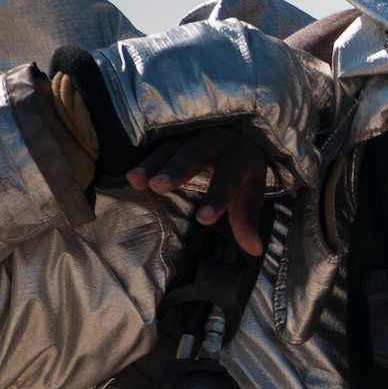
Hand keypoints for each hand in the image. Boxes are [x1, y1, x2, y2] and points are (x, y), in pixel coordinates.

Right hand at [125, 125, 269, 255]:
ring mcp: (191, 138)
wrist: (238, 139)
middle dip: (177, 170)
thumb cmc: (242, 173)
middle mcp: (214, 142)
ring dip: (152, 165)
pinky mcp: (173, 139)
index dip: (217, 198)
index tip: (204, 219)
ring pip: (170, 150)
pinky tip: (131, 177)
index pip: (228, 178)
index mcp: (239, 157)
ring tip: (136, 181)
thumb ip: (247, 221)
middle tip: (159, 186)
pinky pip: (156, 148)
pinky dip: (144, 162)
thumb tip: (255, 250)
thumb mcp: (249, 193)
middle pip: (194, 155)